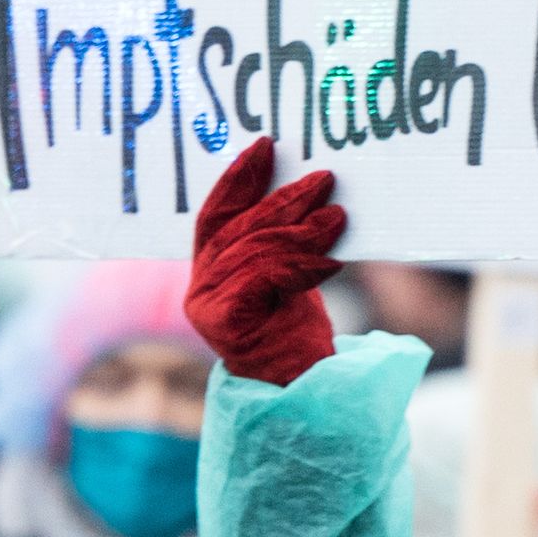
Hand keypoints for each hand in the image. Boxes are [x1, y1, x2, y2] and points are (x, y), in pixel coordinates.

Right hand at [186, 137, 344, 386]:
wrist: (297, 390)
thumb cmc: (294, 331)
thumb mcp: (286, 275)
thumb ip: (280, 240)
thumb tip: (308, 184)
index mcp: (208, 269)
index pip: (217, 213)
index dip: (240, 178)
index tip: (267, 146)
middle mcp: (200, 287)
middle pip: (240, 229)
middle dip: (283, 200)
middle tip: (323, 180)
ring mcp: (206, 307)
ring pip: (257, 252)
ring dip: (302, 231)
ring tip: (337, 216)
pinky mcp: (224, 324)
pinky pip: (265, 279)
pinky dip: (302, 265)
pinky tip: (331, 259)